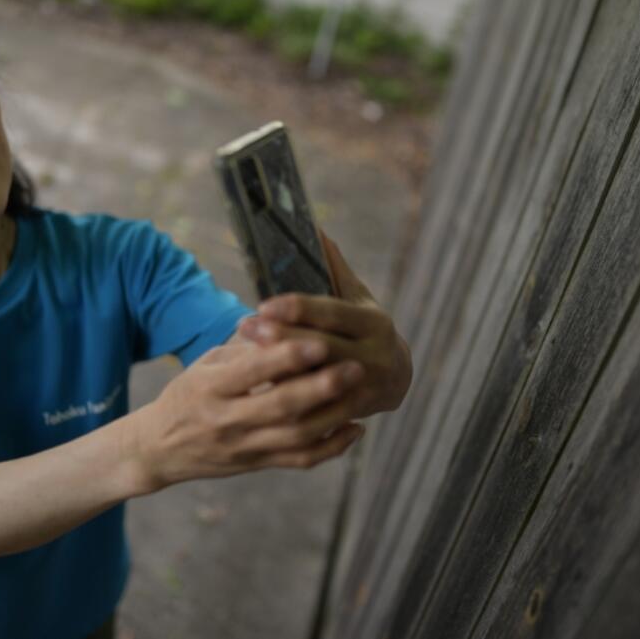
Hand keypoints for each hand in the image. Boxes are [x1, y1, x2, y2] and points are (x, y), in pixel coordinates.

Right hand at [132, 336, 366, 490]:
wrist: (161, 448)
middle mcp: (227, 420)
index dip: (288, 356)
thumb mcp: (206, 364)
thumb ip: (245, 348)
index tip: (320, 341)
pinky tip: (354, 428)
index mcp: (210, 387)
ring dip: (334, 415)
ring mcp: (244, 446)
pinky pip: (301, 460)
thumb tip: (283, 318)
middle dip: (322, 387)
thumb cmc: (190, 394)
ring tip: (361, 392)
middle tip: (355, 366)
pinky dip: (332, 447)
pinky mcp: (258, 465)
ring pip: (297, 436)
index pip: (253, 371)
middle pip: (282, 406)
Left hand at [237, 230, 412, 419]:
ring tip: (243, 357)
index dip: (297, 309)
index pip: (332, 313)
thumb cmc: (365, 329)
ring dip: (279, 370)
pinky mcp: (352, 413)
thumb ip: (335, 268)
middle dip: (280, 338)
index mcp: (374, 323)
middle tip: (244, 327)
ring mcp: (363, 387)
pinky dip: (288, 399)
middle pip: (320, 347)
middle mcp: (374, 355)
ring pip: (315, 380)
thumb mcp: (357, 298)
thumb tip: (314, 227)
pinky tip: (258, 391)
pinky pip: (315, 408)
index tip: (263, 304)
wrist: (396, 378)